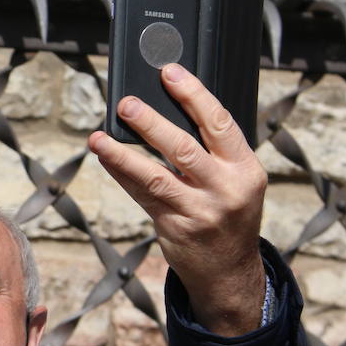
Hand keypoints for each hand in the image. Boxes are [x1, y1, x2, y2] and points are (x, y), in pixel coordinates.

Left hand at [88, 63, 267, 335]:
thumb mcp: (238, 182)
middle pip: (183, 147)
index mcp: (246, 169)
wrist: (230, 272)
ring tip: (99, 137)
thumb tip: (169, 111)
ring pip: (155, 175)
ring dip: (123, 153)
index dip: (193, 94)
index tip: (170, 73)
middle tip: (126, 103)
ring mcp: (199, 211)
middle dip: (150, 123)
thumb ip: (214, 153)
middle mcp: (226, 189)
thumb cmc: (229, 216)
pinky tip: (106, 159)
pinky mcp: (175, 227)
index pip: (219, 123)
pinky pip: (142, 196)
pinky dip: (122, 175)